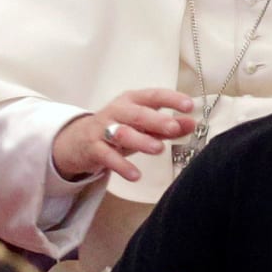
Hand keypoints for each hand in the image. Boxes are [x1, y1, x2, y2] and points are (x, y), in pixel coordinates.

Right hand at [51, 89, 194, 182]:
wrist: (79, 140)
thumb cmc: (118, 129)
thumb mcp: (143, 126)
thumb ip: (167, 125)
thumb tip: (193, 123)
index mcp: (132, 101)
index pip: (153, 96)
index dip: (171, 99)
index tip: (188, 105)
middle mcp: (117, 111)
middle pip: (137, 113)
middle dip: (156, 120)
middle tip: (173, 128)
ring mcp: (103, 129)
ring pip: (122, 133)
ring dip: (140, 140)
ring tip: (157, 149)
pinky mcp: (94, 148)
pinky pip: (108, 156)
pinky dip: (121, 166)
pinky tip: (135, 175)